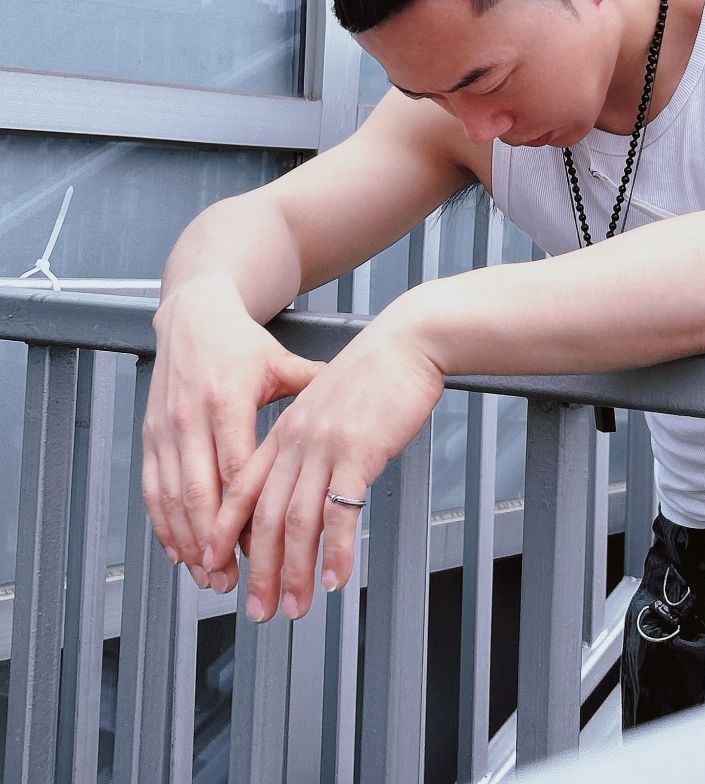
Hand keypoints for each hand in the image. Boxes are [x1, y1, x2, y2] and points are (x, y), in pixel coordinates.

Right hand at [142, 286, 323, 591]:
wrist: (192, 314)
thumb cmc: (240, 342)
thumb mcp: (281, 363)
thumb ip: (316, 393)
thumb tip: (360, 412)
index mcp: (229, 399)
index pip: (238, 470)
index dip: (250, 513)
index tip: (265, 548)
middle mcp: (193, 416)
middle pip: (202, 493)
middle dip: (215, 544)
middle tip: (234, 582)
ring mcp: (167, 427)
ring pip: (173, 498)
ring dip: (188, 543)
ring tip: (209, 577)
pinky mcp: (151, 434)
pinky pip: (153, 488)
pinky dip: (164, 524)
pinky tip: (180, 550)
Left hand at [202, 322, 444, 622]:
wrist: (407, 343)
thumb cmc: (375, 374)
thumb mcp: (327, 404)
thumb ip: (309, 439)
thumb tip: (306, 480)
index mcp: (285, 431)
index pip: (243, 491)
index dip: (226, 534)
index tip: (219, 566)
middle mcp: (297, 441)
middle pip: (266, 518)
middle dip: (260, 571)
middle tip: (260, 609)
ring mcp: (324, 447)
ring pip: (298, 522)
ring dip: (295, 572)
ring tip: (296, 605)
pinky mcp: (358, 452)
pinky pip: (339, 512)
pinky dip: (335, 552)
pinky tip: (335, 577)